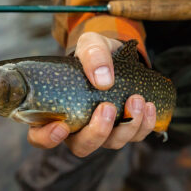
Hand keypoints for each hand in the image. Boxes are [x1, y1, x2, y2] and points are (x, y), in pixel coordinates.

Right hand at [27, 32, 156, 156]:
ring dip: (127, 126)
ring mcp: (103, 130)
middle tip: (108, 107)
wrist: (118, 54)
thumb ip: (93, 55)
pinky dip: (145, 124)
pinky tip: (150, 105)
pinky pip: (135, 136)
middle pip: (82, 147)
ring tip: (137, 99)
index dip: (47, 138)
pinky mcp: (125, 128)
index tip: (61, 127)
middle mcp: (78, 127)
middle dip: (97, 132)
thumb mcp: (90, 44)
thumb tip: (103, 80)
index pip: (40, 137)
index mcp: (56, 111)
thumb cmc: (94, 53)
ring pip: (112, 143)